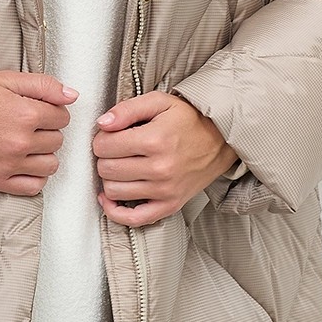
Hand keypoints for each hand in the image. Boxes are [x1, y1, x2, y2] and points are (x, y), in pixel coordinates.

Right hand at [0, 70, 77, 194]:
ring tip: (27, 145)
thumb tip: (72, 96)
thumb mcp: (7, 80)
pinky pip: (33, 187)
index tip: (39, 110)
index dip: (53, 112)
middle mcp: (21, 142)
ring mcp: (10, 165)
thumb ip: (44, 85)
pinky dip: (34, 176)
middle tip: (29, 125)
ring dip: (44, 154)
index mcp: (26, 114)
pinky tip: (24, 164)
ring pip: (51, 165)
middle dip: (48, 131)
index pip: (63, 118)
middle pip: (57, 141)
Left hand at [93, 90, 238, 225]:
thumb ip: (127, 109)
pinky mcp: (170, 205)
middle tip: (115, 150)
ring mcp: (165, 190)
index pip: (103, 146)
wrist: (221, 140)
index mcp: (155, 140)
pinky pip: (133, 219)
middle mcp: (159, 168)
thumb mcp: (159, 102)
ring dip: (110, 179)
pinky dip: (116, 211)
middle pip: (106, 169)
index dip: (101, 139)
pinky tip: (111, 198)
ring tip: (121, 167)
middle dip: (104, 158)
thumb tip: (102, 123)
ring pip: (114, 191)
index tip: (109, 136)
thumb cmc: (189, 120)